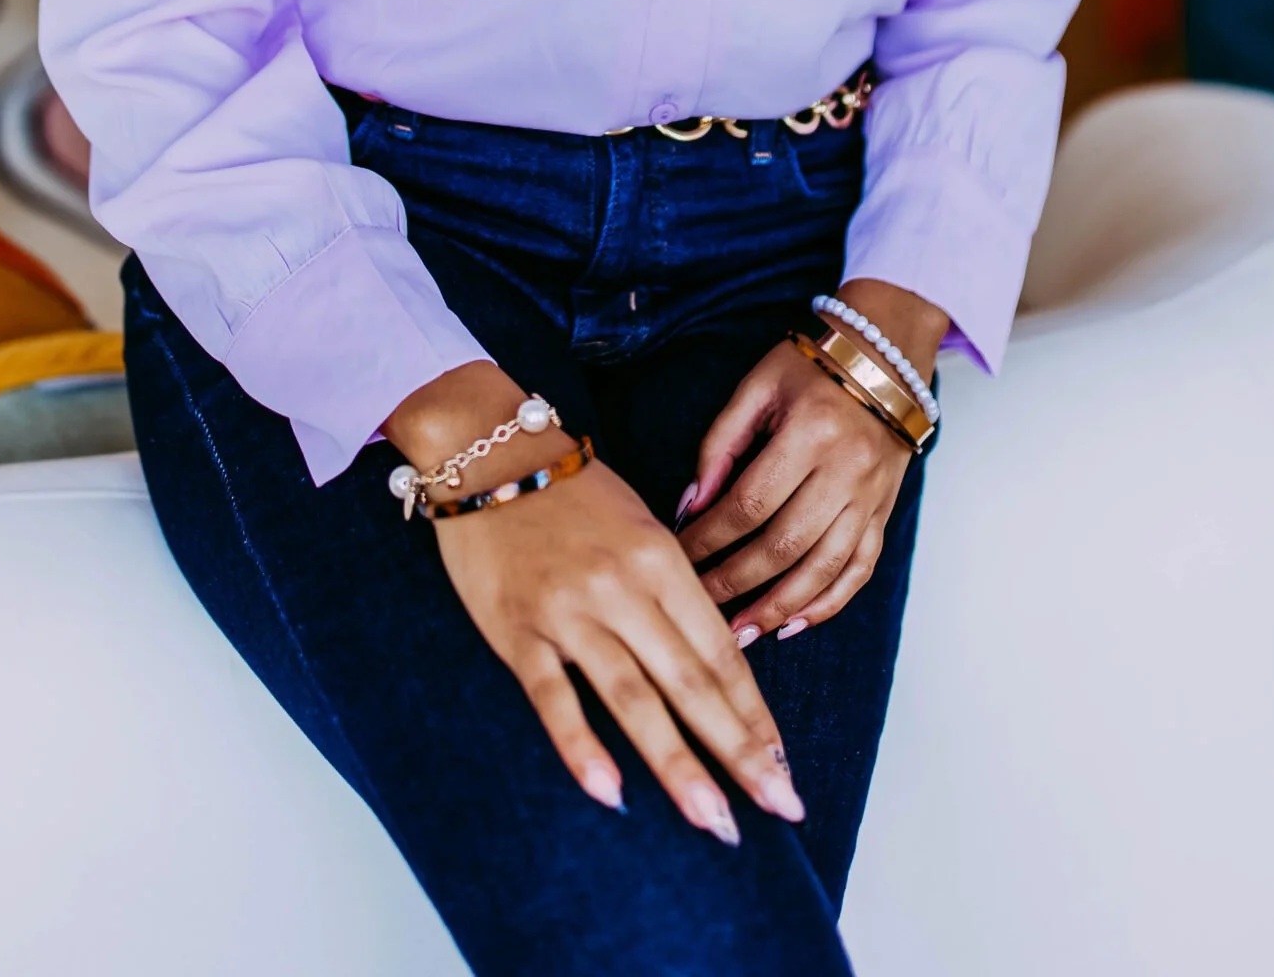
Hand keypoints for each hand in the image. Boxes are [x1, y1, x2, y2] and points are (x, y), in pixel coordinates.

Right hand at [387, 363, 801, 841]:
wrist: (490, 454)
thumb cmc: (575, 495)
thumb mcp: (642, 527)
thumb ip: (675, 591)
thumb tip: (717, 666)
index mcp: (661, 558)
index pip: (719, 651)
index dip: (755, 713)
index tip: (784, 765)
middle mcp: (622, 588)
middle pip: (691, 683)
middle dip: (740, 751)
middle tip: (780, 805)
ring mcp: (569, 612)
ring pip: (633, 699)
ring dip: (678, 765)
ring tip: (715, 819)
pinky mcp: (517, 631)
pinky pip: (554, 699)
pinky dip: (581, 747)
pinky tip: (611, 793)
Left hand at [677, 280, 945, 641]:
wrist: (883, 358)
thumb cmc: (811, 366)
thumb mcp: (758, 387)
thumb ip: (721, 443)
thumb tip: (691, 504)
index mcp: (809, 433)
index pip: (750, 503)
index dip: (710, 536)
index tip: (678, 554)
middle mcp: (845, 471)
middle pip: (784, 545)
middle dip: (735, 582)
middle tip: (699, 605)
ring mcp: (870, 497)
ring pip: (823, 568)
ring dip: (778, 607)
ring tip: (739, 633)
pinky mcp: (883, 512)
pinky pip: (859, 570)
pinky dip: (827, 603)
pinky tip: (793, 624)